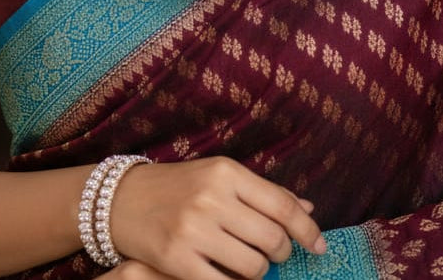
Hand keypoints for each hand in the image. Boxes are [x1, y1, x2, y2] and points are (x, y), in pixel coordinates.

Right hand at [111, 156, 325, 279]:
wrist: (123, 199)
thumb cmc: (179, 186)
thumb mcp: (219, 176)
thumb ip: (263, 193)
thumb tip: (308, 210)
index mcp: (227, 172)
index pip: (282, 205)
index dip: (308, 230)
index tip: (319, 246)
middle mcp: (212, 197)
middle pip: (272, 239)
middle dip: (282, 253)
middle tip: (276, 255)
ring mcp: (194, 229)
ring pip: (254, 267)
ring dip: (260, 272)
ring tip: (250, 265)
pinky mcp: (178, 259)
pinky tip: (231, 279)